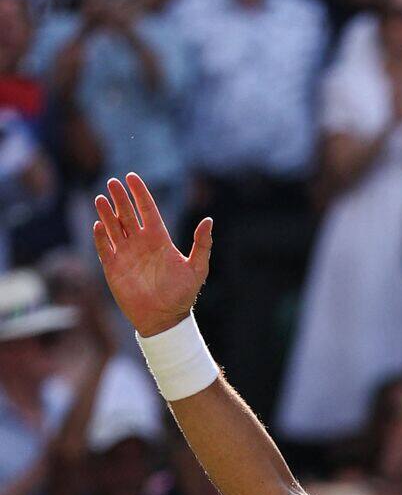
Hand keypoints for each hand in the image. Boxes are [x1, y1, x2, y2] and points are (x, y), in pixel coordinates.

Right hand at [92, 173, 212, 337]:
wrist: (164, 317)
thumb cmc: (183, 294)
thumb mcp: (197, 268)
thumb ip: (202, 244)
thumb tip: (209, 220)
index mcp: (160, 239)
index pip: (147, 209)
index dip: (139, 193)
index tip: (131, 177)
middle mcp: (141, 243)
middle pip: (127, 214)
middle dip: (120, 198)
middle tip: (113, 181)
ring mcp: (126, 254)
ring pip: (113, 227)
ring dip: (107, 213)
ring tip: (101, 198)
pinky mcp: (113, 267)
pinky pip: (104, 247)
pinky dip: (101, 236)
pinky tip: (98, 224)